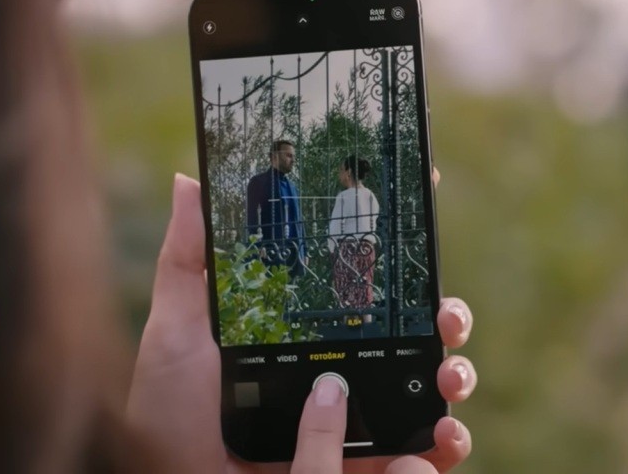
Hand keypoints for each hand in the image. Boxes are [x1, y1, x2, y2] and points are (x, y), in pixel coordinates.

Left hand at [127, 171, 473, 473]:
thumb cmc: (172, 418)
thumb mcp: (179, 332)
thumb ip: (188, 261)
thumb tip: (189, 182)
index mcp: (311, 335)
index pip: (368, 289)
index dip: (400, 259)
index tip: (422, 215)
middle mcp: (345, 372)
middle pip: (414, 332)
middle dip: (445, 315)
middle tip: (445, 313)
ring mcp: (362, 420)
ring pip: (431, 386)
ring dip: (455, 371)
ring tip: (447, 374)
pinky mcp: (371, 466)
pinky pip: (427, 454)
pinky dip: (450, 438)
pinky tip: (443, 428)